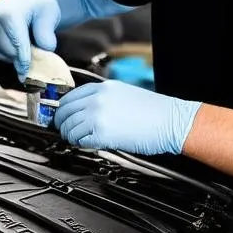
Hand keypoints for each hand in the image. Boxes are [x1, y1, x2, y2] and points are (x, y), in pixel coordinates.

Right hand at [0, 0, 60, 79]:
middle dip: (21, 58)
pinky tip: (16, 49)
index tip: (27, 74)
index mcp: (10, 13)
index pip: (17, 44)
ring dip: (12, 56)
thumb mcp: (50, 14)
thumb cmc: (40, 2)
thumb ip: (46, 35)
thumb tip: (42, 52)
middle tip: (36, 59)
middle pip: (7, 49)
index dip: (24, 61)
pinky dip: (4, 53)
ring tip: (28, 51)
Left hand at [54, 81, 201, 155]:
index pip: (69, 97)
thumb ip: (102, 98)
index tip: (61, 116)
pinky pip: (80, 141)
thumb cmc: (154, 111)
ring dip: (70, 136)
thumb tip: (86, 109)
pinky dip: (81, 144)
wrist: (170, 121)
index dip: (62, 109)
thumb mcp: (123, 93)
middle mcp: (97, 100)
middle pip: (64, 112)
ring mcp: (97, 116)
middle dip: (62, 123)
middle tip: (64, 130)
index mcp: (102, 88)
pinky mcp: (102, 134)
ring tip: (77, 139)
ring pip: (69, 128)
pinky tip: (88, 144)